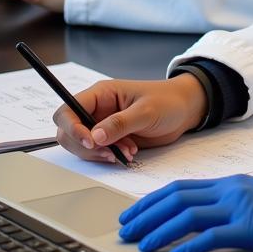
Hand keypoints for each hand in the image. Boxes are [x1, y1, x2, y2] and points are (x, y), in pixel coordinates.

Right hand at [53, 75, 207, 164]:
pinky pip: (98, 153)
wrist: (184, 110)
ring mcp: (102, 125)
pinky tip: (129, 153)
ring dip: (100, 154)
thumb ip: (120, 123)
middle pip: (69, 132)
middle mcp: (97, 109)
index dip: (72, 128)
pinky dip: (109, 157)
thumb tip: (94, 137)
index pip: (68, 110)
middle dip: (86, 147)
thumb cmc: (167, 100)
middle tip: (110, 152)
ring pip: (82, 146)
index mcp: (101, 94)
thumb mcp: (146, 111)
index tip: (90, 142)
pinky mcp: (111, 139)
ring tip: (126, 151)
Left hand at [118, 174, 252, 251]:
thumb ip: (227, 206)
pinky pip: (211, 236)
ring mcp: (239, 206)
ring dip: (160, 230)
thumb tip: (196, 223)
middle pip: (177, 197)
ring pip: (188, 214)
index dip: (152, 201)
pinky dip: (189, 247)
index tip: (133, 215)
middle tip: (127, 230)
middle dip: (147, 214)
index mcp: (229, 182)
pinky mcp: (249, 226)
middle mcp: (230, 189)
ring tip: (143, 245)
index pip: (181, 187)